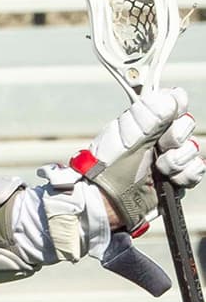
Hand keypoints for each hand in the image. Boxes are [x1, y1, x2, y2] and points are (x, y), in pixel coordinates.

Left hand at [72, 87, 198, 230]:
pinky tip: (171, 179)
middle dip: (176, 137)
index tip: (167, 117)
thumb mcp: (125, 138)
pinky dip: (187, 174)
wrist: (104, 205)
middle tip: (159, 148)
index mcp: (142, 123)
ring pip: (193, 148)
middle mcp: (156, 138)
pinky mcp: (175, 179)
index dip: (176, 107)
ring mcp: (167, 158)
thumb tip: (173, 97)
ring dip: (179, 159)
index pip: (173, 102)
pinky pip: (196, 170)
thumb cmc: (105, 170)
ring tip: (159, 168)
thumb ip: (149, 115)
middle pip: (186, 125)